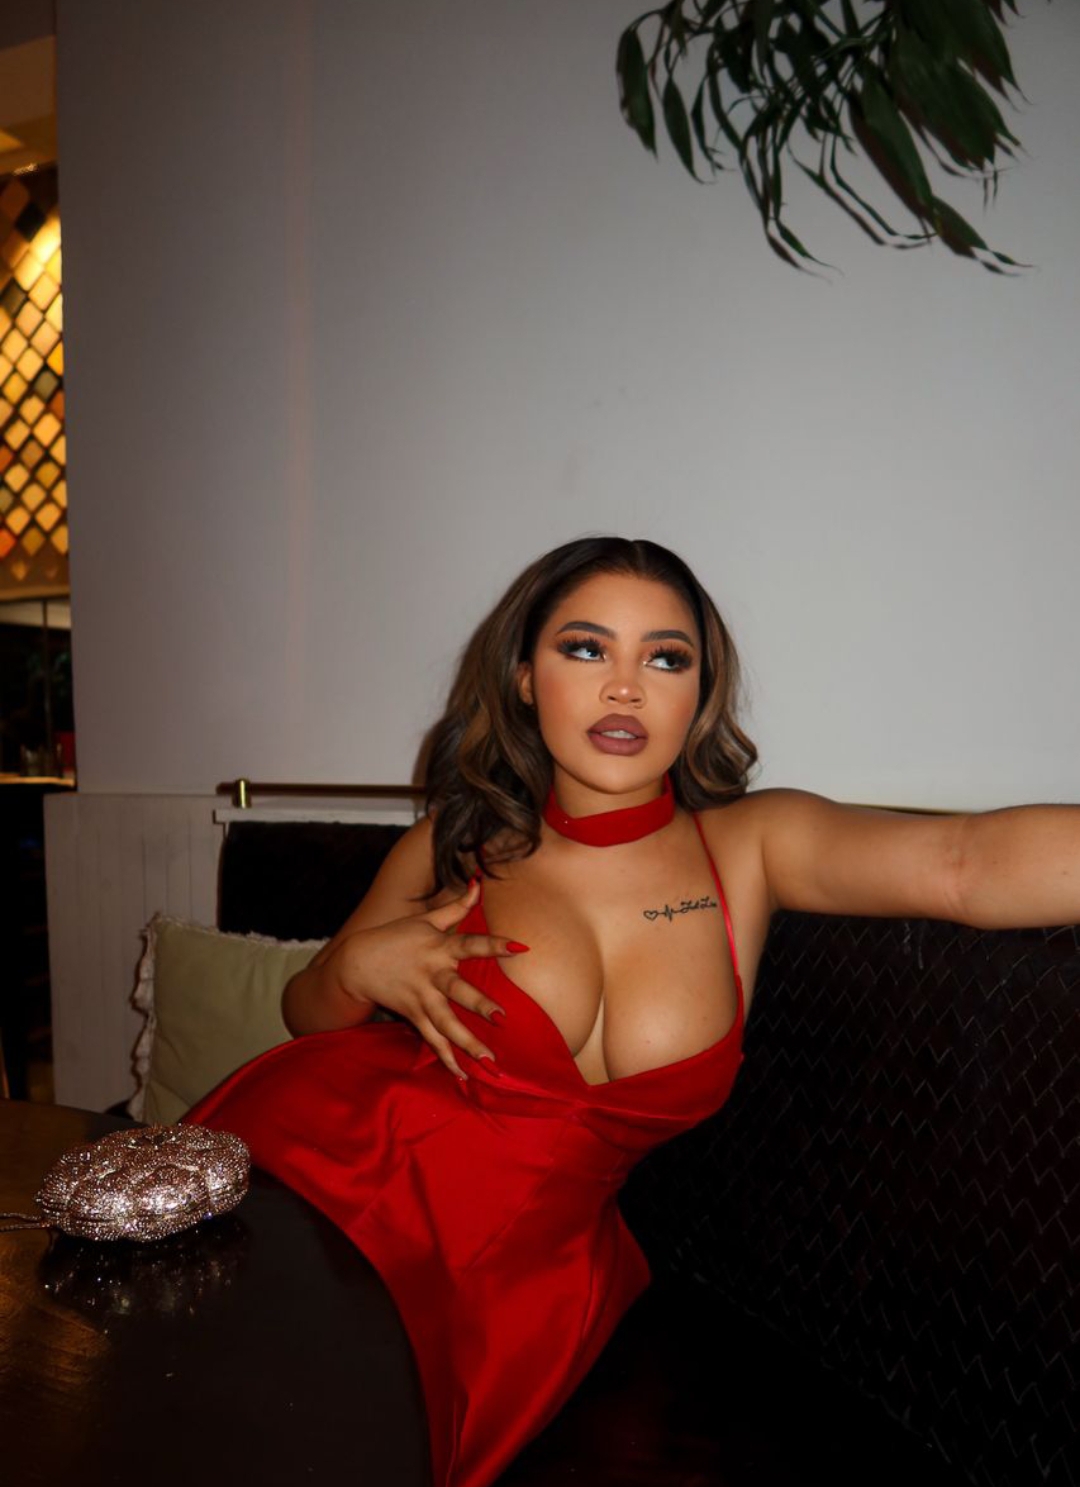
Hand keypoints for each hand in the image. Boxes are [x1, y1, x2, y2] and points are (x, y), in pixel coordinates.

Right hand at [330, 880, 524, 1079]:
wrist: (356, 963)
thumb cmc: (397, 937)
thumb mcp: (425, 919)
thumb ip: (456, 906)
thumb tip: (479, 882)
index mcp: (439, 947)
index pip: (472, 944)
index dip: (495, 945)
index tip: (521, 948)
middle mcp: (432, 975)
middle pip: (458, 992)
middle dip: (478, 1005)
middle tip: (501, 1018)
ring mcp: (422, 998)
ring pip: (446, 1025)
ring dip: (468, 1044)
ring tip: (490, 1061)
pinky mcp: (413, 1015)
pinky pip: (433, 1040)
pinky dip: (447, 1058)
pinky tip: (464, 1076)